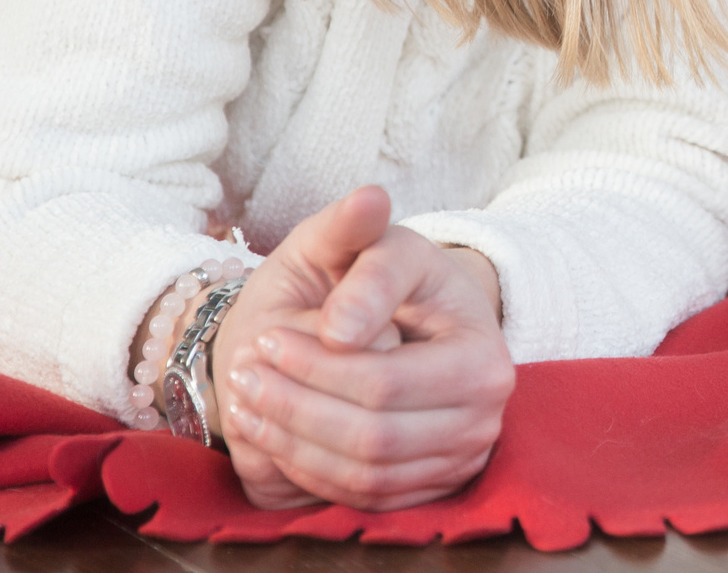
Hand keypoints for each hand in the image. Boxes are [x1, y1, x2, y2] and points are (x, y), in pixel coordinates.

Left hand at [212, 186, 514, 510]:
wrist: (396, 321)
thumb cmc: (375, 277)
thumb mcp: (360, 241)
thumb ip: (354, 230)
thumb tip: (362, 237)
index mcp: (481, 349)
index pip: (386, 379)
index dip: (318, 364)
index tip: (266, 335)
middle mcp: (483, 411)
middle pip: (374, 436)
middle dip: (295, 405)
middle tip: (244, 369)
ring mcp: (460, 454)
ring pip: (363, 472)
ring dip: (291, 439)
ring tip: (247, 396)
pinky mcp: (430, 485)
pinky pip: (362, 496)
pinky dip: (306, 468)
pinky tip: (269, 429)